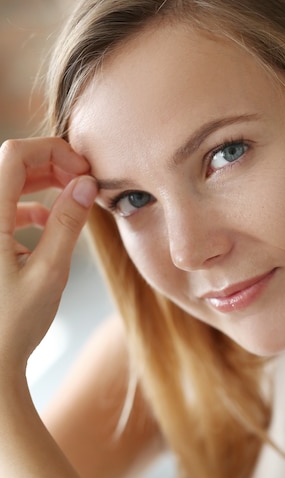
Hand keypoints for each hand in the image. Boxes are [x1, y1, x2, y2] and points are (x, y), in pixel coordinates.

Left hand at [0, 137, 97, 374]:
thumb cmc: (12, 326)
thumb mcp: (49, 272)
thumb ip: (67, 224)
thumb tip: (84, 184)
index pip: (14, 156)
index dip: (52, 151)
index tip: (82, 170)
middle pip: (11, 166)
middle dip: (50, 166)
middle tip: (82, 183)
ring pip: (8, 186)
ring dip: (41, 186)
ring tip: (71, 202)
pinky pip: (4, 208)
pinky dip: (28, 208)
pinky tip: (47, 227)